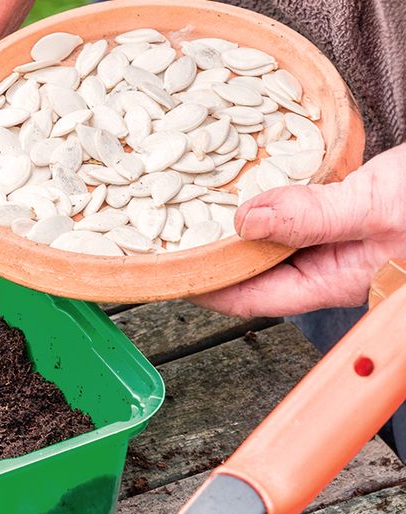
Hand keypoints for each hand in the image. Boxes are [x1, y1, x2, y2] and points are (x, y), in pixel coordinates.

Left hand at [193, 144, 405, 315]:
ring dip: (237, 226)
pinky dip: (266, 203)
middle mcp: (328, 267)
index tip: (170, 271)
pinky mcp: (340, 214)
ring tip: (197, 208)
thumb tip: (246, 222)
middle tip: (174, 231)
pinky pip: (291, 216)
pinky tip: (247, 186)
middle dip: (214, 254)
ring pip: (271, 241)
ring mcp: (334, 241)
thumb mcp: (373, 208)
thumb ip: (313, 217)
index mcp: (331, 282)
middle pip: (254, 271)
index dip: (208, 287)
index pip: (252, 298)